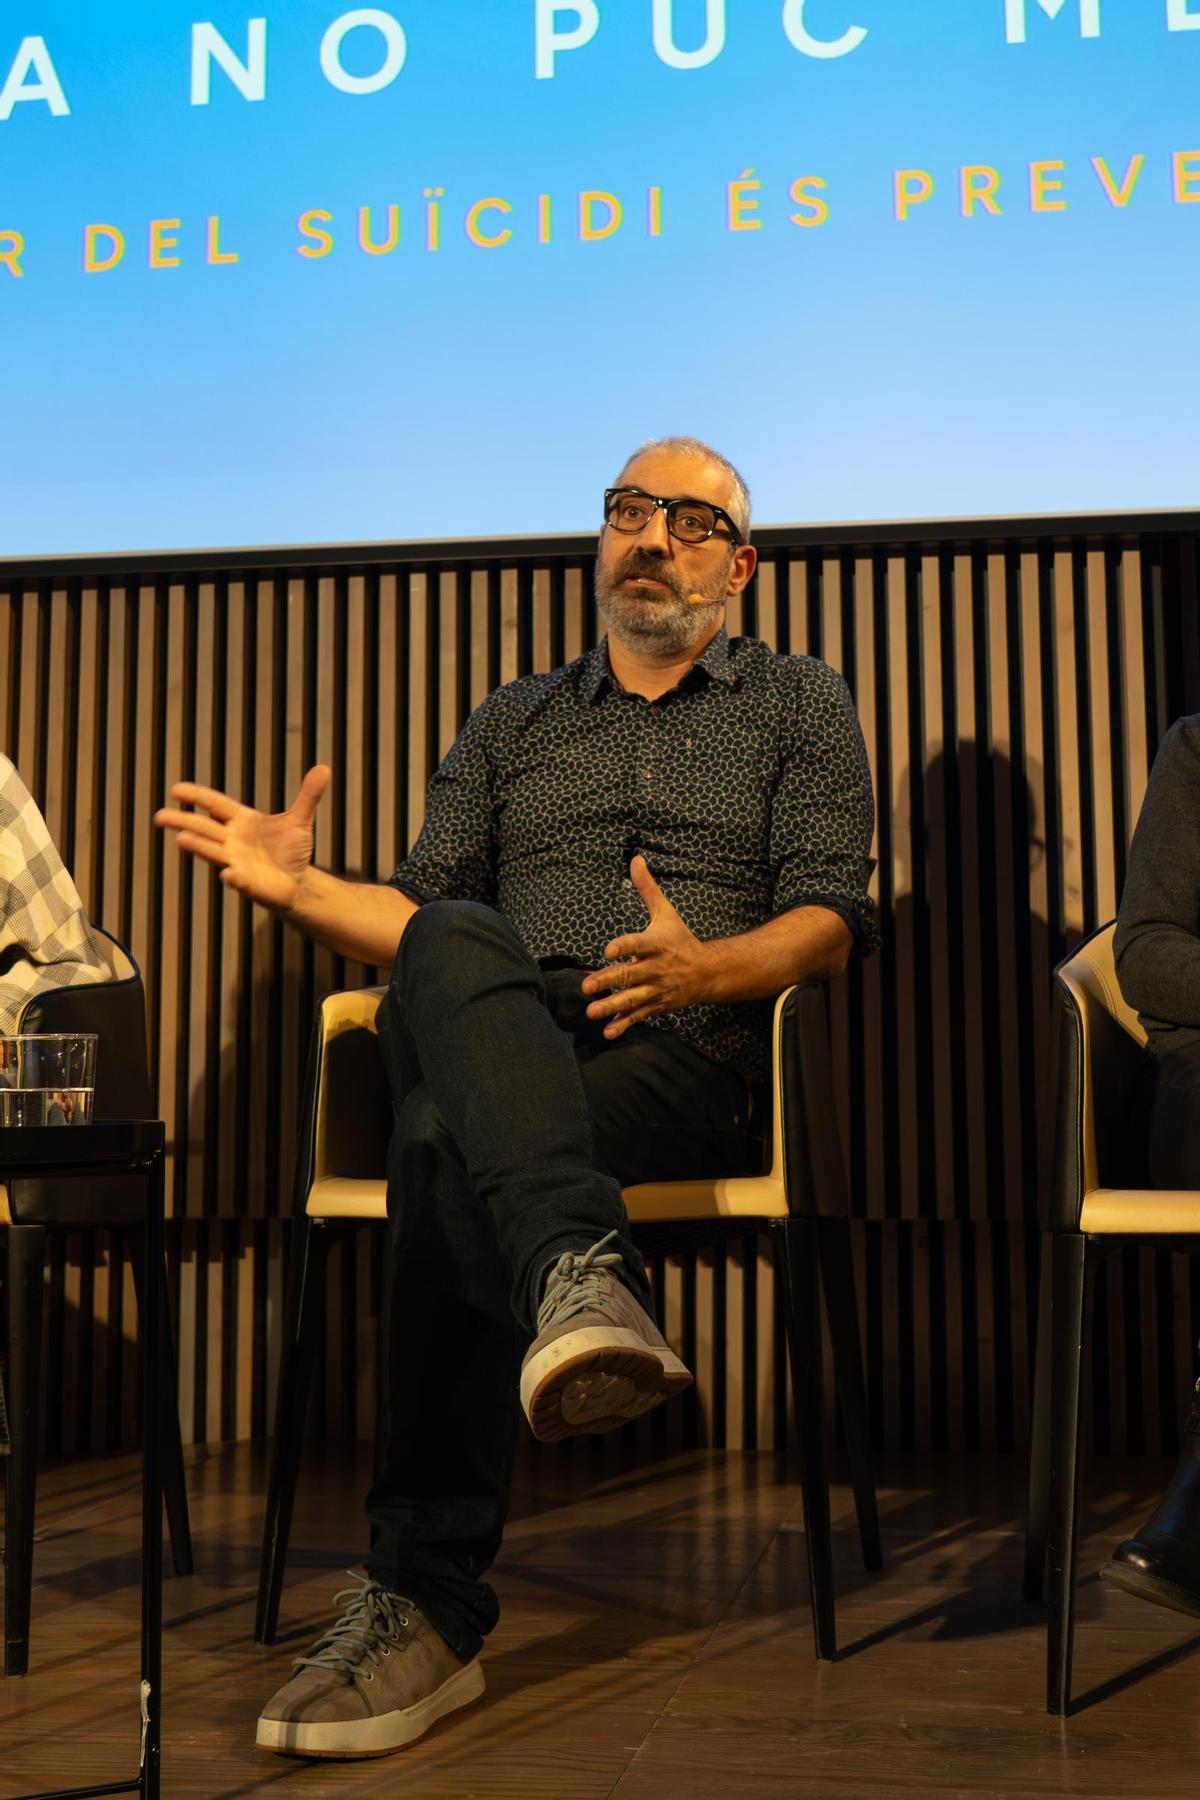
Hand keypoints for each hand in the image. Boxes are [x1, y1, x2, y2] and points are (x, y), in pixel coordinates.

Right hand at [154, 766, 330, 911]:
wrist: (297, 882)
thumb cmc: (290, 850)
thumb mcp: (300, 820)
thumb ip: (308, 795)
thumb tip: (324, 769)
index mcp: (241, 821)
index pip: (215, 805)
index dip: (197, 796)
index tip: (176, 789)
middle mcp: (232, 840)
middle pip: (203, 828)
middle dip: (182, 821)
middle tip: (160, 816)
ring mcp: (236, 862)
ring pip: (213, 852)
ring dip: (198, 846)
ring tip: (181, 839)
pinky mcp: (247, 883)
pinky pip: (237, 880)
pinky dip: (233, 877)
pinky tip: (228, 874)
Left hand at [581, 856, 708, 1039]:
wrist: (708, 972)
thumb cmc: (681, 940)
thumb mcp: (666, 913)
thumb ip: (647, 889)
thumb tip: (635, 859)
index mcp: (657, 944)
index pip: (638, 944)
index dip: (624, 947)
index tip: (607, 951)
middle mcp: (656, 968)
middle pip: (630, 975)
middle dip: (608, 981)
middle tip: (586, 986)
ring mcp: (656, 989)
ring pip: (632, 999)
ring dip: (611, 1006)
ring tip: (591, 1012)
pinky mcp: (656, 1005)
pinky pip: (639, 1016)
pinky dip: (624, 1024)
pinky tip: (608, 1031)